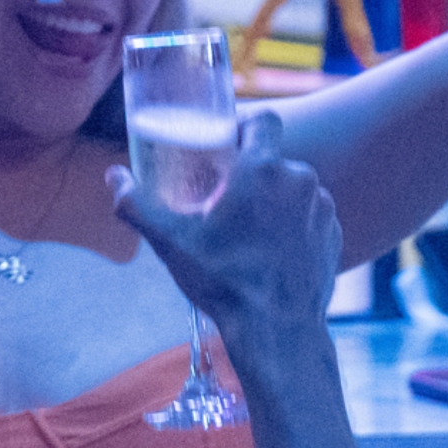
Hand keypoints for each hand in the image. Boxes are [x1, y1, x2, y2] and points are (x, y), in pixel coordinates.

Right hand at [107, 110, 342, 337]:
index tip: (224, 142)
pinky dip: (293, 222)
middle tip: (225, 194)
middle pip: (273, 157)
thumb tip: (113, 176)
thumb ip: (136, 203)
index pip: (263, 119)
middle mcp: (300, 179)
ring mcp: (323, 206)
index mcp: (263, 169)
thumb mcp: (170, 241)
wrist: (277, 327)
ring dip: (273, 197)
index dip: (243, 124)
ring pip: (294, 186)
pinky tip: (271, 246)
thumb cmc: (223, 279)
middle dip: (250, 170)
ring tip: (247, 226)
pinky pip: (310, 213)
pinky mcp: (334, 231)